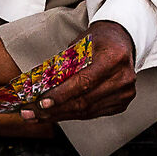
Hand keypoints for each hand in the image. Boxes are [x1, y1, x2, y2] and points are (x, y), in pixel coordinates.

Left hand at [14, 20, 136, 123]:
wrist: (123, 41)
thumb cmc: (99, 39)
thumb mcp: (79, 44)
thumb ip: (64, 64)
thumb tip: (40, 85)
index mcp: (114, 57)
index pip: (84, 82)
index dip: (61, 95)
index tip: (41, 103)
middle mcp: (123, 78)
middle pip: (84, 101)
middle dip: (54, 109)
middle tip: (31, 113)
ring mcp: (124, 93)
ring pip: (87, 112)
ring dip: (60, 115)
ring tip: (38, 116)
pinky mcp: (122, 103)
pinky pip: (93, 113)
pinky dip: (73, 114)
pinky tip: (57, 114)